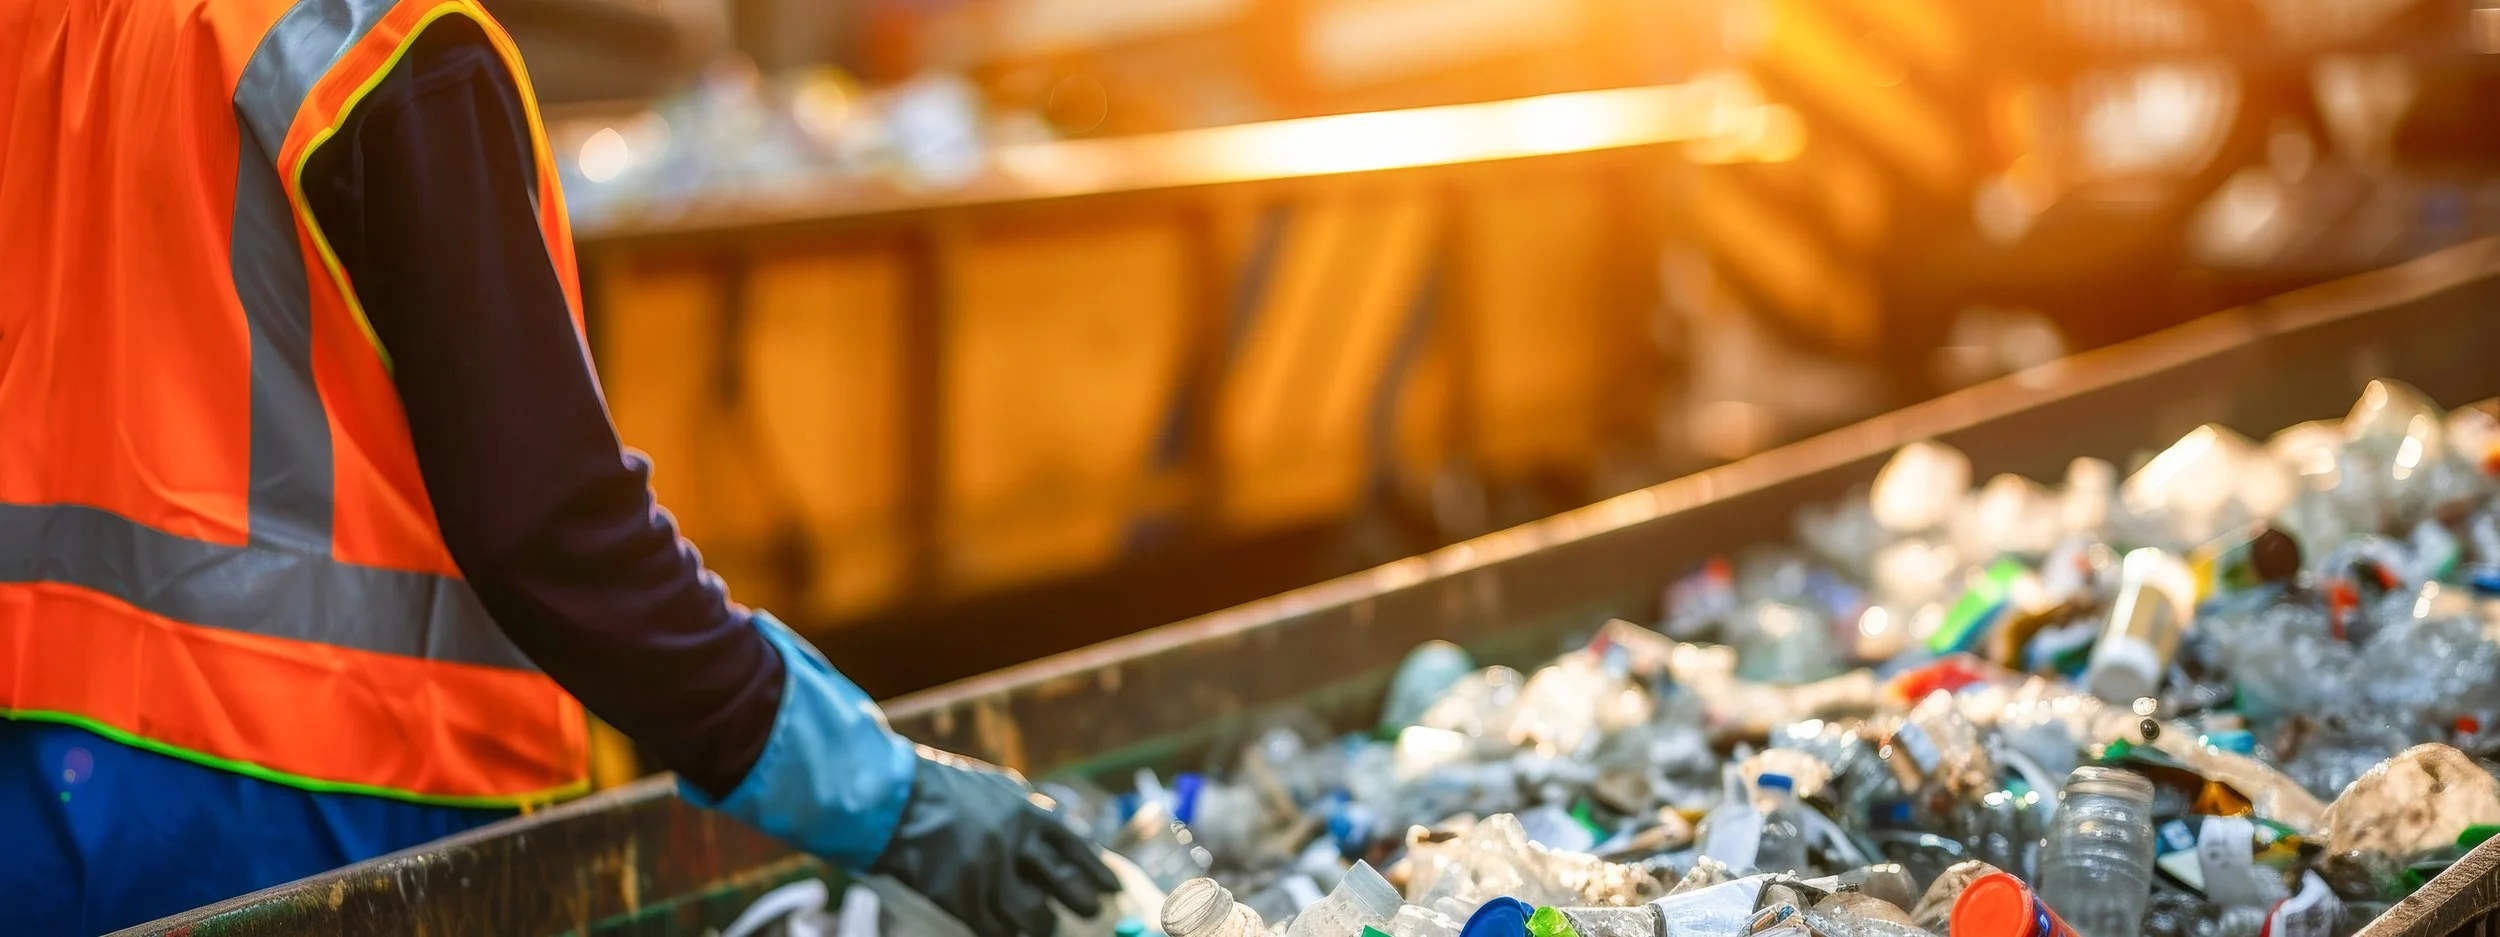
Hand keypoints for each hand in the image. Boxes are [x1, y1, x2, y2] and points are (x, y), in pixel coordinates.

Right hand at [873, 749, 1121, 936]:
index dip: (1099, 874)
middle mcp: (1016, 846)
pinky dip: (1004, 931)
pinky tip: (1007, 928)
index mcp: (1029, 814)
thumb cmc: (948, 791)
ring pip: (1032, 917)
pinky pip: (994, 928)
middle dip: (1083, 904)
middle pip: (1066, 888)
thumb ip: (1033, 811)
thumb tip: (1066, 828)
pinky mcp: (963, 899)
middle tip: (1089, 913)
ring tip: (1043, 925)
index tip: (1112, 889)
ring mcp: (989, 875)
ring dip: (1042, 925)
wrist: (896, 803)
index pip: (1079, 851)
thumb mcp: (1000, 789)